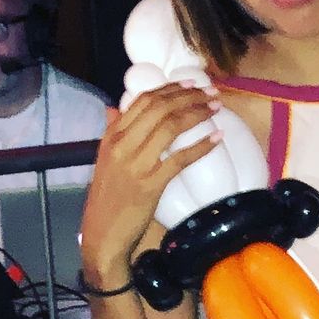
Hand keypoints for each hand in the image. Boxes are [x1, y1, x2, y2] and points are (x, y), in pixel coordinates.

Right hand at [80, 82, 221, 280]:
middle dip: (189, 96)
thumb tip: (114, 110)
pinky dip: (200, 146)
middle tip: (211, 94)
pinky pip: (179, 159)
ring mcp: (136, 164)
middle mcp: (122, 145)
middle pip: (159, 108)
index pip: (142, 100)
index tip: (192, 84)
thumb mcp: (105, 161)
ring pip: (170, 127)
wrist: (102, 234)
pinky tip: (216, 138)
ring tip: (216, 109)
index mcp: (112, 137)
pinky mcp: (150, 185)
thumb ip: (112, 133)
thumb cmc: (107, 199)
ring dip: (197, 113)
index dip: (170, 88)